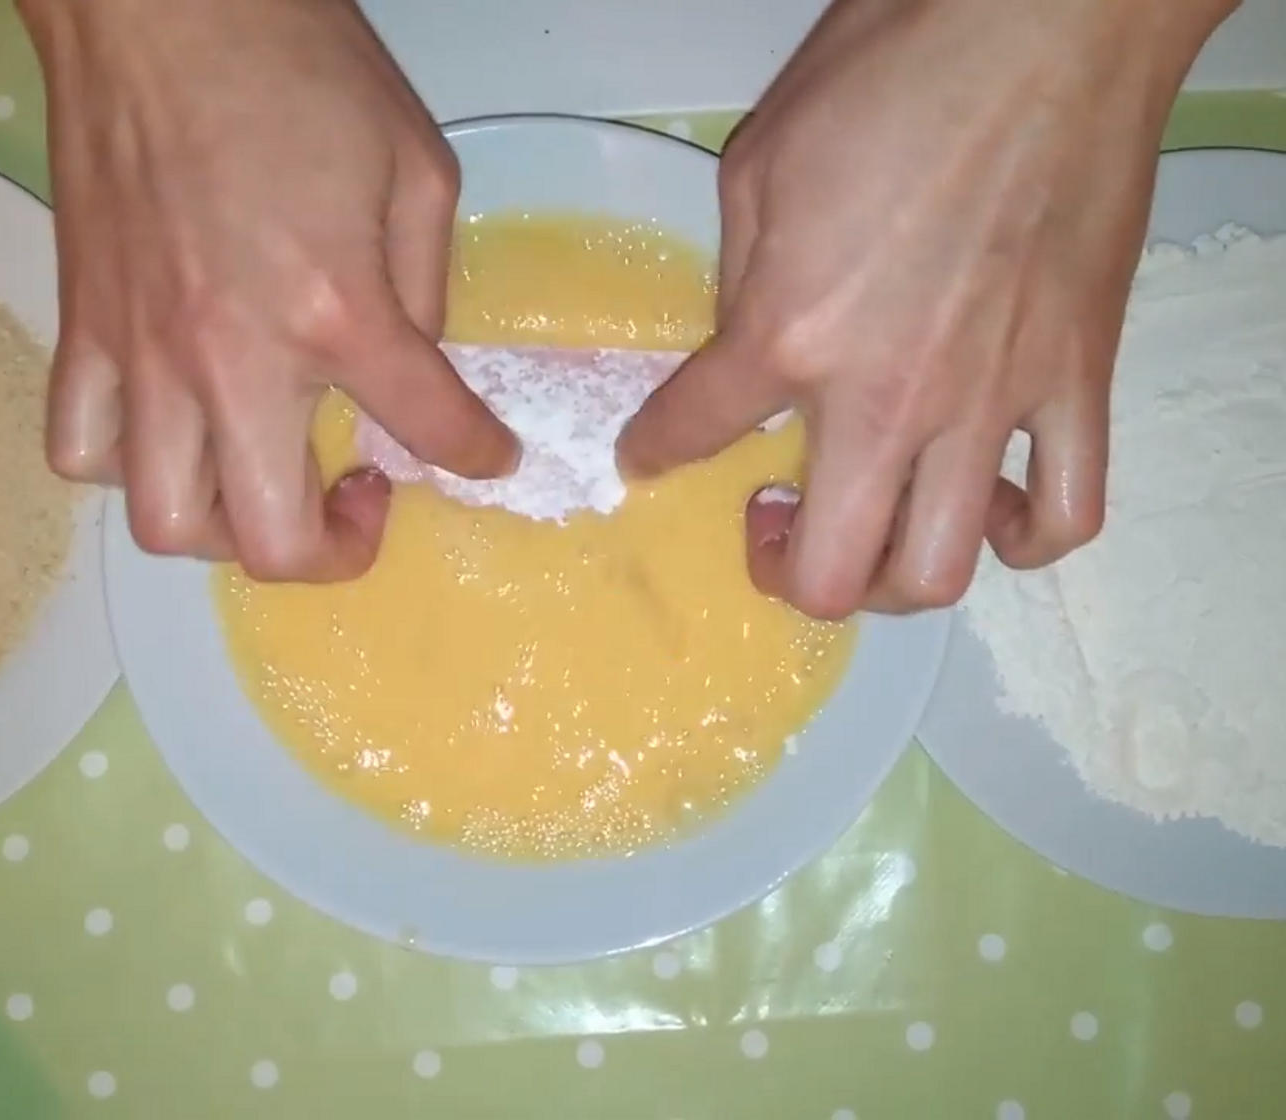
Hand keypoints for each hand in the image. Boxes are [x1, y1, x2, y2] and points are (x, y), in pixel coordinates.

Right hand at [19, 0, 517, 581]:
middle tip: (362, 502)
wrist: (159, 3)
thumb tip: (417, 363)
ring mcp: (144, 353)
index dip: (478, 457)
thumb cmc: (298, 66)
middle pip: (272, 539)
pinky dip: (129, 466)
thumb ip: (427, 287)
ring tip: (266, 480)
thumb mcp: (415, 167)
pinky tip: (176, 430)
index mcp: (334, 309)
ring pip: (166, 520)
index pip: (429, 431)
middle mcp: (231, 356)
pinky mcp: (83, 329)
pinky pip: (79, 448)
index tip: (490, 457)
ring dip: (230, 530)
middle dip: (335, 554)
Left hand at [618, 0, 1234, 619]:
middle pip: (826, 571)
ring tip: (870, 533)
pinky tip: (989, 509)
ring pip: (937, 573)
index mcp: (793, 334)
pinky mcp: (1078, 383)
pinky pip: (1068, 513)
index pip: (694, 433)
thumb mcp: (760, 167)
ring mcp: (993, 404)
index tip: (648, 458)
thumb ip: (741, 282)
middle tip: (768, 528)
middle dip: (779, 572)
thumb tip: (746, 347)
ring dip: (885, 580)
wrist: (1045, 24)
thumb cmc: (889, 71)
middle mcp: (889, 398)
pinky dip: (1025, 536)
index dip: (654, 454)